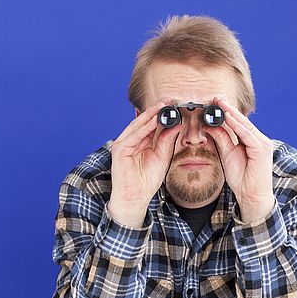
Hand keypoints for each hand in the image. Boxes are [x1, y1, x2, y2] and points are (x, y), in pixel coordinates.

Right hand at [108, 99, 179, 224]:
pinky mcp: (119, 149)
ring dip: (150, 114)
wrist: (135, 198)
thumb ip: (167, 140)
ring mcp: (123, 144)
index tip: (174, 105)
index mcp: (140, 142)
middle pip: (144, 122)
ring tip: (163, 105)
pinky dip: (144, 127)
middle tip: (169, 99)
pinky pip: (134, 135)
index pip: (151, 124)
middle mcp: (130, 140)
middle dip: (156, 110)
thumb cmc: (146, 181)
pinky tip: (154, 120)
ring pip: (138, 125)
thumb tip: (176, 124)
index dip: (161, 114)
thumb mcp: (162, 157)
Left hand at [205, 97, 274, 223]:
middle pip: (242, 121)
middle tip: (215, 97)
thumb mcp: (227, 155)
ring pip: (245, 125)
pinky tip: (228, 118)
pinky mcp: (262, 149)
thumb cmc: (242, 179)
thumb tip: (209, 125)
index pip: (238, 123)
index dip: (226, 112)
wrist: (251, 196)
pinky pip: (247, 134)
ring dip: (231, 113)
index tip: (214, 102)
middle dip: (228, 109)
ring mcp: (262, 144)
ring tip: (220, 103)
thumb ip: (221, 139)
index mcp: (252, 141)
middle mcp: (259, 140)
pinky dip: (237, 126)